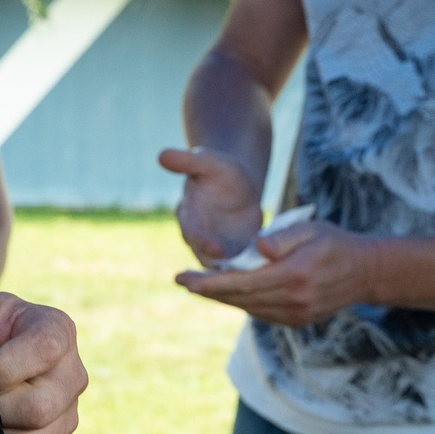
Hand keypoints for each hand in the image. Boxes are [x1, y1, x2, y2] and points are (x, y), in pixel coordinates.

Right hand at [158, 146, 264, 265]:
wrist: (237, 183)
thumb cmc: (219, 169)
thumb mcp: (206, 161)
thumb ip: (186, 161)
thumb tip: (162, 154)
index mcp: (188, 216)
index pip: (191, 232)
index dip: (203, 241)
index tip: (217, 248)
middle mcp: (199, 238)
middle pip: (206, 258)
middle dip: (222, 267)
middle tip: (239, 273)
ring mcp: (217, 250)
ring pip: (225, 268)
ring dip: (238, 275)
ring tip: (257, 279)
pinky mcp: (235, 256)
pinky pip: (243, 268)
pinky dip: (253, 273)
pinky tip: (272, 275)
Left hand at [177, 217, 384, 327]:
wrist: (367, 272)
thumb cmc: (334, 242)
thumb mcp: (310, 228)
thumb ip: (282, 237)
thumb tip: (256, 246)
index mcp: (293, 275)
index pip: (240, 282)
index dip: (209, 282)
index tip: (183, 279)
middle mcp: (293, 300)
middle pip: (239, 298)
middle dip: (207, 290)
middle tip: (181, 280)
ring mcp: (296, 314)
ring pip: (248, 307)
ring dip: (222, 297)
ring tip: (198, 285)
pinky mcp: (298, 321)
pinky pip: (261, 312)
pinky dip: (242, 302)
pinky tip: (228, 292)